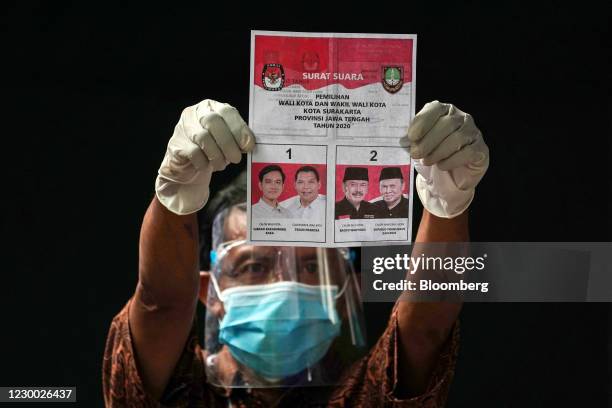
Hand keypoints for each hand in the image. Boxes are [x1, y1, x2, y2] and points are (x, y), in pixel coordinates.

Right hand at [155, 100, 254, 214]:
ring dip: (217, 155)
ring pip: (203, 137)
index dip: (239, 128)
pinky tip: (206, 166)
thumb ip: (239, 138)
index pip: (227, 111)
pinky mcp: (176, 144)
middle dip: (228, 142)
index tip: (247, 145)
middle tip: (236, 158)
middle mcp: (196, 113)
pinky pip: (193, 152)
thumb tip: (249, 143)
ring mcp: (183, 127)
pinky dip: (204, 162)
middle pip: (213, 121)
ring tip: (221, 164)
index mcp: (213, 107)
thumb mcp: (228, 140)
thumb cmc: (212, 148)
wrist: (188, 164)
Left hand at [401, 101, 488, 217]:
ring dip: (438, 152)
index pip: (435, 109)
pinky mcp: (480, 149)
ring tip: (427, 161)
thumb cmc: (432, 154)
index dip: (423, 121)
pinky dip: (451, 160)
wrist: (449, 176)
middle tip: (415, 154)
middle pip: (447, 124)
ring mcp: (473, 133)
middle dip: (428, 140)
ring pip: (457, 138)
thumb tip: (403, 139)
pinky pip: (468, 152)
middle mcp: (461, 118)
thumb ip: (412, 139)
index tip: (411, 136)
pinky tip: (441, 166)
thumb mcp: (419, 144)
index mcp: (444, 111)